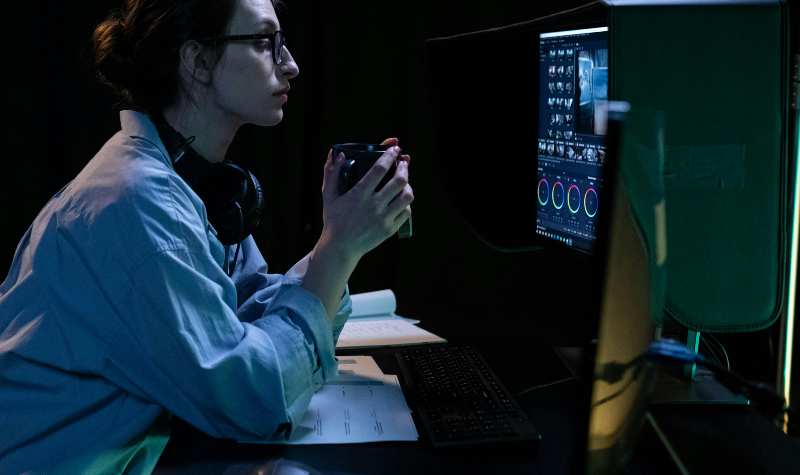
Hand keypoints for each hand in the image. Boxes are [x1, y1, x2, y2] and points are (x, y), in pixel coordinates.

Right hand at [319, 137, 413, 260]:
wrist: (340, 247)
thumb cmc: (333, 220)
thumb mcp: (328, 195)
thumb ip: (332, 173)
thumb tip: (338, 154)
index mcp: (359, 194)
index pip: (380, 169)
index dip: (390, 156)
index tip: (395, 149)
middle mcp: (373, 205)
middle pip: (399, 181)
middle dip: (404, 168)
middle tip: (403, 162)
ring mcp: (383, 218)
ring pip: (407, 197)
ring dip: (408, 185)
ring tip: (404, 181)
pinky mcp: (389, 229)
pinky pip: (406, 212)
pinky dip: (406, 203)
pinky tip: (401, 199)